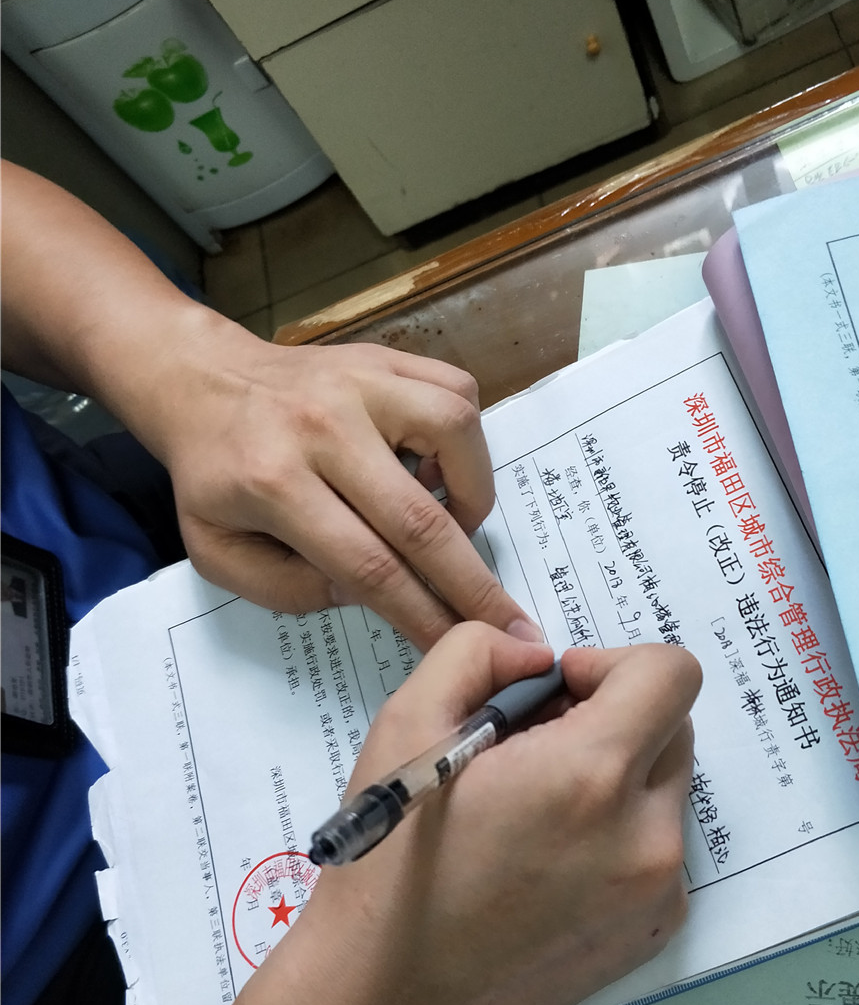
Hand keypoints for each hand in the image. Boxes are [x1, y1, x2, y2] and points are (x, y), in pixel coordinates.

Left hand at [153, 331, 541, 649]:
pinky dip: (466, 438)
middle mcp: (324, 428)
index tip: (459, 647)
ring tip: (456, 523)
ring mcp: (360, 382)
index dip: (422, 614)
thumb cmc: (213, 477)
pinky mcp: (384, 357)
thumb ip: (288, 589)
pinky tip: (438, 468)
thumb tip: (369, 594)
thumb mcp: (219, 553)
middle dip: (472, 584)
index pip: (369, 566)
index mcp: (274, 484)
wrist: (200, 383)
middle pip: (420, 518)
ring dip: (471, 493)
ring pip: (454, 432)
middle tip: (513, 625)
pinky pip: (456, 389)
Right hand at [296, 623, 700, 1004]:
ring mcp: (658, 893)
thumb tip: (539, 658)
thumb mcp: (406, 723)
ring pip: (665, 789)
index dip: (611, 663)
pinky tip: (544, 865)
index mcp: (591, 776)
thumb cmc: (387, 863)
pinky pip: (657, 848)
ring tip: (531, 812)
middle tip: (530, 748)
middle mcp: (646, 836)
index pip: (670, 672)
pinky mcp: (653, 934)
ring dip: (615, 776)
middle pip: (674, 727)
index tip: (554, 693)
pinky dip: (617, 834)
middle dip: (612, 717)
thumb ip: (479, 652)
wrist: (385, 1004)